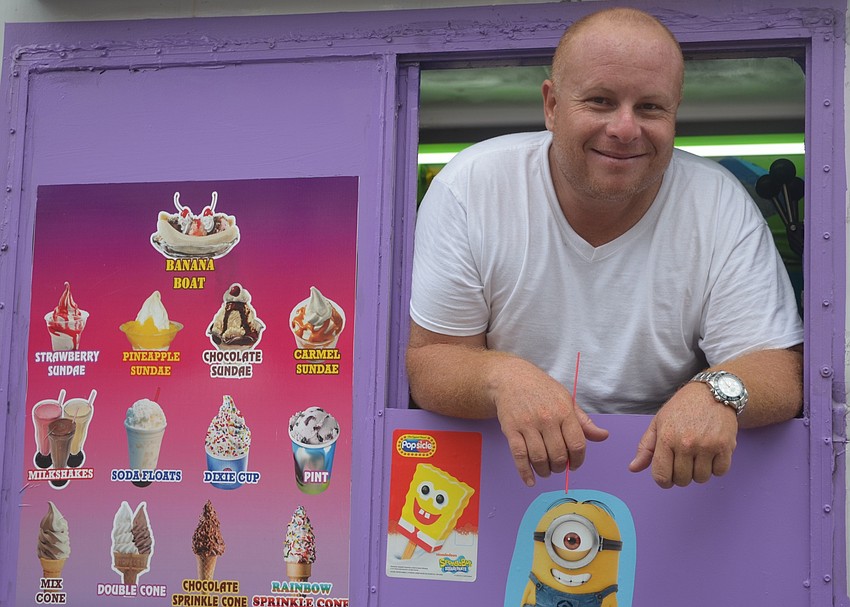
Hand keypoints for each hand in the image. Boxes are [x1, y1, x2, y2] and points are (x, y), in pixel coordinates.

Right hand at [490, 357, 608, 485]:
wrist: (511, 379)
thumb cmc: (542, 390)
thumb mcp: (567, 400)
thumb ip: (584, 422)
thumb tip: (603, 436)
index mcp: (564, 412)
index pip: (577, 444)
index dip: (578, 460)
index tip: (575, 465)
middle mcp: (547, 419)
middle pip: (558, 455)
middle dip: (561, 468)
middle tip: (559, 467)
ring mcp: (527, 425)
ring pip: (539, 458)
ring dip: (545, 471)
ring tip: (546, 471)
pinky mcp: (511, 430)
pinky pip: (519, 456)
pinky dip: (525, 472)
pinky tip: (530, 480)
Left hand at [629, 383, 737, 486]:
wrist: (712, 393)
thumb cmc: (682, 408)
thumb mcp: (658, 423)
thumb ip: (645, 447)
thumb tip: (633, 468)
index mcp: (666, 438)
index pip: (661, 475)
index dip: (663, 481)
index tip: (667, 477)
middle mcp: (686, 444)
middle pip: (682, 480)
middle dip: (681, 476)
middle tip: (683, 462)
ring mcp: (707, 446)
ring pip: (701, 478)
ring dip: (699, 472)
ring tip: (698, 456)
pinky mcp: (725, 446)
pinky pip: (720, 472)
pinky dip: (716, 468)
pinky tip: (712, 454)